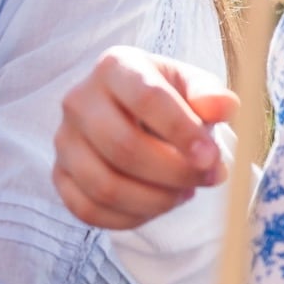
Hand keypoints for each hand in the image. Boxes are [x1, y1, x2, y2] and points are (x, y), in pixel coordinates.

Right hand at [53, 45, 237, 229]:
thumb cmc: (168, 99)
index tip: (212, 157)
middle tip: (206, 179)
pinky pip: (89, 210)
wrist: (134, 116)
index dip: (182, 132)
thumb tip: (224, 107)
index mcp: (115, 66)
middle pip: (123, 147)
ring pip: (105, 185)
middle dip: (173, 172)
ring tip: (184, 192)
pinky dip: (130, 217)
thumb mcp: (192, 87)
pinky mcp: (59, 175)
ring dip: (155, 200)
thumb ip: (210, 95)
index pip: (146, 98)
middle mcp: (79, 100)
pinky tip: (157, 205)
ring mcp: (64, 140)